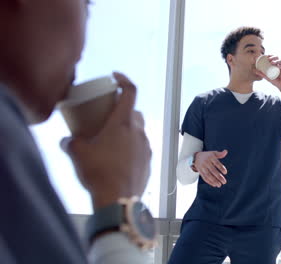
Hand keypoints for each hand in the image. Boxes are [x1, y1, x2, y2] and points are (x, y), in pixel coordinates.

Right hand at [61, 72, 151, 208]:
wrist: (118, 200)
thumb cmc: (99, 173)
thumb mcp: (77, 154)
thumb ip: (70, 142)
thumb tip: (67, 140)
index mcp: (123, 123)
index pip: (130, 91)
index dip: (124, 79)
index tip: (115, 76)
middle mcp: (139, 132)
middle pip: (135, 113)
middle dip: (123, 110)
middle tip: (109, 116)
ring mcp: (146, 148)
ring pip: (139, 131)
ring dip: (128, 130)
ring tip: (112, 140)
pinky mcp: (149, 162)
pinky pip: (141, 148)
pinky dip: (132, 147)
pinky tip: (119, 158)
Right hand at [194, 150, 227, 187]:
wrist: (196, 157)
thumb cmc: (208, 155)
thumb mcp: (213, 153)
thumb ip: (220, 154)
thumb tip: (226, 151)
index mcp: (210, 157)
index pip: (216, 163)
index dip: (221, 168)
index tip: (225, 173)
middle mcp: (206, 162)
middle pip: (213, 170)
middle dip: (219, 177)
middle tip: (224, 182)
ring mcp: (202, 167)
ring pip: (208, 175)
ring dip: (214, 181)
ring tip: (219, 185)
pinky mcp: (200, 171)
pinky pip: (204, 177)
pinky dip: (209, 182)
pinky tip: (214, 185)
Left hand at [255, 55, 280, 96]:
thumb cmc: (275, 81)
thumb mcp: (267, 77)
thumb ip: (261, 74)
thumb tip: (254, 70)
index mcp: (276, 65)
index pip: (274, 58)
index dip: (270, 56)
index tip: (266, 56)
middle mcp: (280, 64)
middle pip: (277, 58)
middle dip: (273, 57)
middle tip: (268, 59)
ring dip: (276, 61)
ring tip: (272, 63)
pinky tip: (278, 66)